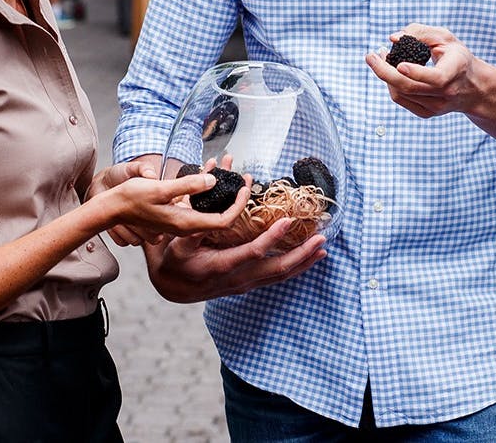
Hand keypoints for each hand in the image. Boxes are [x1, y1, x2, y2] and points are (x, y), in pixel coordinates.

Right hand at [91, 166, 249, 240]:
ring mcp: (180, 223)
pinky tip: (207, 175)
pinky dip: (205, 193)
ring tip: (228, 170)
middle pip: (220, 217)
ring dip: (220, 193)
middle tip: (244, 178)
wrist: (110, 209)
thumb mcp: (159, 188)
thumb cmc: (130, 198)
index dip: (238, 206)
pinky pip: (197, 207)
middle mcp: (185, 226)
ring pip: (208, 211)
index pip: (223, 221)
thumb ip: (187, 185)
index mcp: (185, 222)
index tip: (245, 188)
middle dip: (234, 198)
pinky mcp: (174, 217)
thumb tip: (212, 180)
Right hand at [144, 219, 326, 302]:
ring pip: (281, 276)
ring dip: (303, 262)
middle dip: (301, 254)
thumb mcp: (178, 242)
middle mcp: (238, 279)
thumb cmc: (174, 259)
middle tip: (321, 239)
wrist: (172, 287)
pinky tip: (308, 258)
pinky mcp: (248, 284)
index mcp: (222, 266)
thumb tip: (209, 208)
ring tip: (322, 248)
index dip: (272, 237)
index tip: (288, 220)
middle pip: (277, 270)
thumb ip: (195, 227)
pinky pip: (276, 278)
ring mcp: (245, 284)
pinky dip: (295, 267)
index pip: (253, 252)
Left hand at [364, 24, 482, 119]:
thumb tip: (393, 38)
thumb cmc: (456, 57)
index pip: (437, 79)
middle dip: (384, 71)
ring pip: (401, 94)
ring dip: (384, 75)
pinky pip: (401, 99)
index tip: (399, 64)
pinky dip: (391, 84)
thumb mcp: (445, 38)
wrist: (472, 87)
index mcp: (456, 71)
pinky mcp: (427, 113)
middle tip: (370, 56)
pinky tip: (389, 71)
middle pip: (409, 87)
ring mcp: (437, 107)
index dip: (417, 72)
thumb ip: (420, 32)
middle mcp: (447, 93)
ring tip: (380, 58)